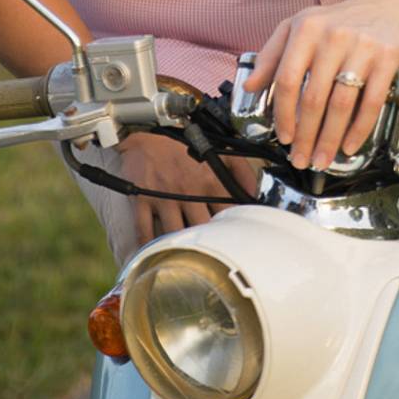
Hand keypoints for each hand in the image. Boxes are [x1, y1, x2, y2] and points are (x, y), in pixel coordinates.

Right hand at [117, 133, 257, 244]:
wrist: (146, 137)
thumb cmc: (184, 149)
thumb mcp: (220, 153)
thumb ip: (241, 171)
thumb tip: (255, 196)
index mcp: (209, 181)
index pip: (226, 213)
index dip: (231, 230)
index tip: (234, 241)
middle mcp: (188, 190)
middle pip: (202, 229)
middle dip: (208, 244)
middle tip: (211, 257)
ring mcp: (164, 196)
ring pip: (174, 233)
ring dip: (179, 248)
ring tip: (185, 261)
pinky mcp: (142, 200)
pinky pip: (144, 229)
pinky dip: (147, 245)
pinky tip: (153, 256)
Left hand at [244, 0, 398, 170]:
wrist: (384, 9)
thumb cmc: (334, 24)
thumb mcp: (297, 29)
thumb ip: (270, 57)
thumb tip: (250, 87)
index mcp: (305, 29)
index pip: (287, 80)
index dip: (283, 114)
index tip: (284, 137)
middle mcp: (333, 36)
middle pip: (314, 98)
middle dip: (306, 136)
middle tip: (301, 159)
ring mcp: (362, 47)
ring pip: (341, 104)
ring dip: (330, 139)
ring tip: (322, 160)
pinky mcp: (387, 58)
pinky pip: (372, 102)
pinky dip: (360, 129)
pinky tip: (349, 146)